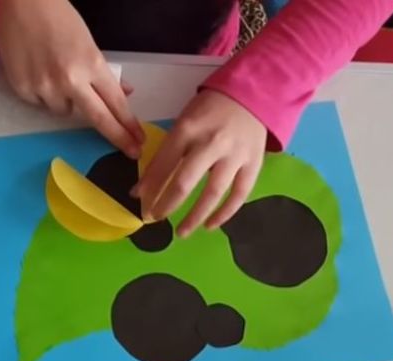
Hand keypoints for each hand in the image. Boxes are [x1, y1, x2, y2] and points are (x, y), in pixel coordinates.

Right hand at [0, 0, 143, 156]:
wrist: (21, 2)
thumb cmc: (58, 18)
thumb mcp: (89, 43)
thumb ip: (104, 72)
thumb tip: (123, 93)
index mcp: (91, 64)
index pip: (115, 102)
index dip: (128, 124)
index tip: (138, 140)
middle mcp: (69, 80)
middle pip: (99, 118)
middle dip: (118, 136)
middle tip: (132, 151)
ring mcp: (44, 87)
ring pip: (64, 112)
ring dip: (67, 101)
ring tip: (57, 74)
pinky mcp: (23, 89)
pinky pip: (40, 104)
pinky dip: (43, 94)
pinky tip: (39, 72)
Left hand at [133, 90, 266, 236]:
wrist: (252, 96)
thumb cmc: (211, 111)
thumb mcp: (183, 122)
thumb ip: (166, 152)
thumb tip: (143, 186)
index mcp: (188, 129)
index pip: (163, 163)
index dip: (150, 186)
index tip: (139, 202)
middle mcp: (211, 143)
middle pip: (185, 182)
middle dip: (167, 204)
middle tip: (155, 218)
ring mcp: (234, 155)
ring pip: (213, 193)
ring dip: (195, 216)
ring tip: (181, 232)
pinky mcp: (253, 164)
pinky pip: (239, 194)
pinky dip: (225, 213)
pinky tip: (210, 225)